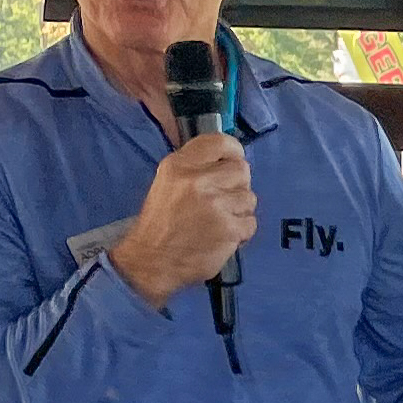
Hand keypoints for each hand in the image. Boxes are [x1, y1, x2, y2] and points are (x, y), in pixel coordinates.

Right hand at [108, 134, 256, 305]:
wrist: (152, 260)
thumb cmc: (161, 222)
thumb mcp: (168, 182)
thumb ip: (196, 167)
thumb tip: (228, 159)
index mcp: (180, 165)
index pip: (220, 142)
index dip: (234, 151)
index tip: (234, 161)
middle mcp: (198, 181)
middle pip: (242, 170)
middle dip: (238, 185)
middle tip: (226, 198)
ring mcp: (215, 205)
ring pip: (249, 197)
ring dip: (240, 210)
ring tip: (222, 219)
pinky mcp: (228, 229)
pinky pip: (250, 223)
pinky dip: (242, 231)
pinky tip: (225, 235)